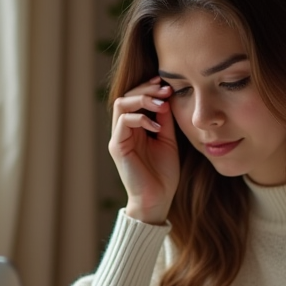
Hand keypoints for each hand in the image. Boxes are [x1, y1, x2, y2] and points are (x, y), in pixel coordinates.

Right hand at [109, 77, 179, 224]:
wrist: (157, 199)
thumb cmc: (163, 173)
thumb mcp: (168, 140)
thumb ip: (165, 120)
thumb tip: (165, 97)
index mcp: (135, 128)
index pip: (135, 98)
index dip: (150, 88)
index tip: (168, 86)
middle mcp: (123, 130)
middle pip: (126, 96)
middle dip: (146, 89)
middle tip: (165, 89)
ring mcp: (118, 138)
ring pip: (121, 104)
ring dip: (142, 99)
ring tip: (161, 104)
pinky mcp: (117, 147)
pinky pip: (123, 122)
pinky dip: (141, 118)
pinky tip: (157, 126)